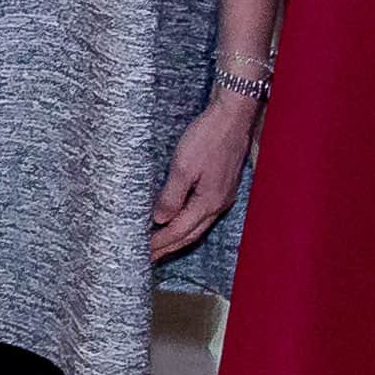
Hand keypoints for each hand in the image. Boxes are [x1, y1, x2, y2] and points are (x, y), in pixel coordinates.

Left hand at [148, 93, 260, 257]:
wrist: (232, 116)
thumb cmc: (208, 137)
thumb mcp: (183, 167)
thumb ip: (172, 196)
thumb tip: (160, 220)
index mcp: (209, 202)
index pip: (179, 231)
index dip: (160, 243)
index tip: (143, 253)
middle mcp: (219, 204)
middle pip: (190, 234)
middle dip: (169, 247)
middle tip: (149, 258)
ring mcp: (223, 196)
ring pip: (198, 226)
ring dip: (178, 237)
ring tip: (161, 245)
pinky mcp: (222, 186)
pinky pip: (202, 213)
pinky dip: (188, 222)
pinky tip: (179, 221)